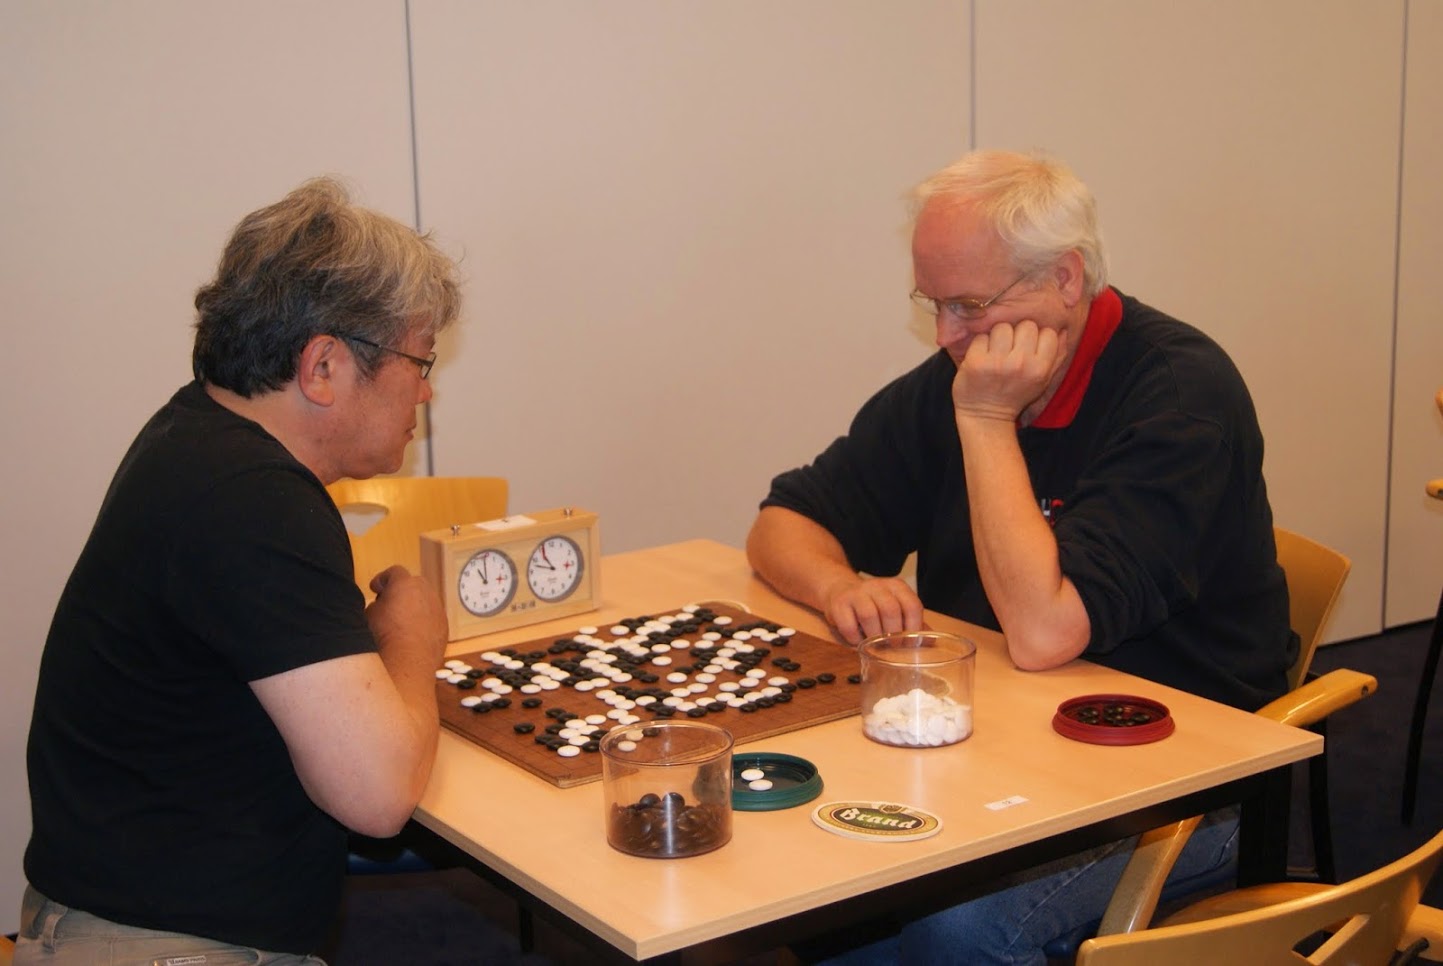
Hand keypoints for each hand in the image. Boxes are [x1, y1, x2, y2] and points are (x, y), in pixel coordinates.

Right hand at [366, 565, 447, 661]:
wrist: (407, 661)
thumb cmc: (383, 635)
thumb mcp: (369, 614)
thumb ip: (376, 604)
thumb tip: (381, 605)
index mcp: (405, 584)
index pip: (395, 572)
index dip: (383, 579)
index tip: (375, 589)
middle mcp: (426, 592)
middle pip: (414, 583)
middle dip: (402, 590)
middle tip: (389, 604)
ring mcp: (438, 609)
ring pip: (426, 601)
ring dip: (414, 606)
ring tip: (401, 622)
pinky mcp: (444, 626)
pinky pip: (432, 618)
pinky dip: (423, 621)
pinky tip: (413, 635)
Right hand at [821, 574, 925, 645]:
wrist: (839, 589)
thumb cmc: (872, 604)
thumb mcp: (895, 607)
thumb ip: (912, 623)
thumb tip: (930, 642)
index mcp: (897, 587)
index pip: (912, 606)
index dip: (913, 628)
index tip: (910, 645)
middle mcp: (878, 586)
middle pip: (891, 610)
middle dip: (893, 635)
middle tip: (891, 648)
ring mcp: (857, 592)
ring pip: (869, 615)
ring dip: (873, 637)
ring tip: (874, 645)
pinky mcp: (839, 603)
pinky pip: (848, 625)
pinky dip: (854, 639)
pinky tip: (857, 641)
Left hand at [953, 320, 1069, 421]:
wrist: (987, 417)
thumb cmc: (1016, 395)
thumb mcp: (1043, 380)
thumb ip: (1057, 356)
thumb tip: (1063, 329)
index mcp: (1040, 368)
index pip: (1048, 332)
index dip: (1038, 336)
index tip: (1029, 347)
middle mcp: (1020, 364)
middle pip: (1026, 325)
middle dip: (1018, 333)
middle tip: (1011, 347)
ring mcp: (997, 362)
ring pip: (1003, 327)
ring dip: (998, 336)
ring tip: (996, 350)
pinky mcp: (976, 362)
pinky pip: (981, 336)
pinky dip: (980, 344)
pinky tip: (982, 356)